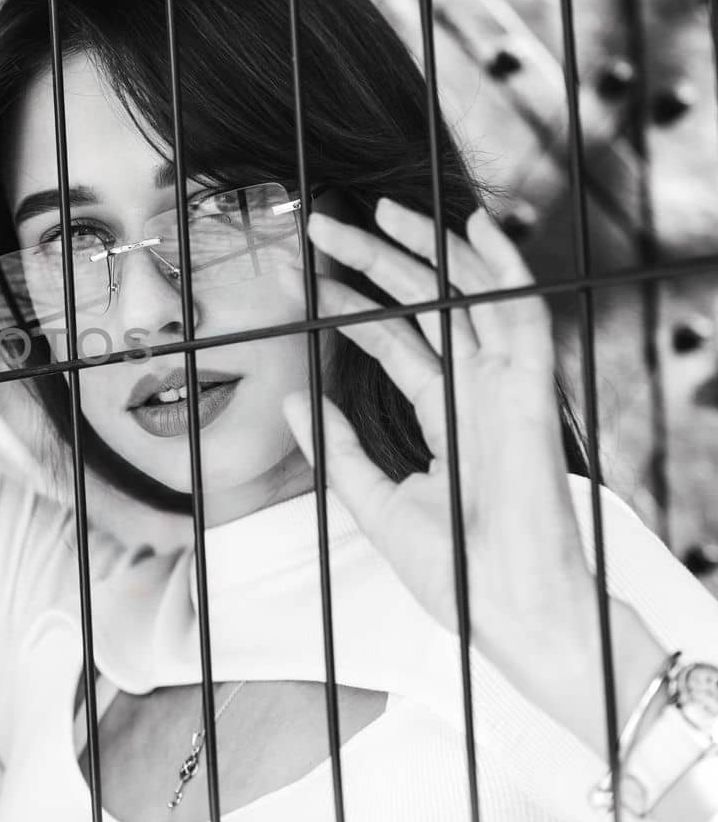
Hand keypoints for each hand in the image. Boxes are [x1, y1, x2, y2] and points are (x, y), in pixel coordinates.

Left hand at [280, 199, 597, 673]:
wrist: (507, 612)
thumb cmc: (454, 574)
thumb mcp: (374, 502)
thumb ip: (337, 448)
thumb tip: (290, 399)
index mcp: (446, 412)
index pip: (394, 339)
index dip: (351, 303)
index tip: (304, 274)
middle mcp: (477, 388)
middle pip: (422, 305)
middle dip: (374, 259)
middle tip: (319, 224)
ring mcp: (505, 384)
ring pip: (466, 295)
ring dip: (426, 248)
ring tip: (378, 209)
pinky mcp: (531, 390)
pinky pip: (523, 312)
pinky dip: (503, 267)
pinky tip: (474, 228)